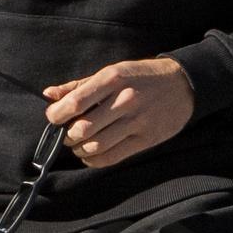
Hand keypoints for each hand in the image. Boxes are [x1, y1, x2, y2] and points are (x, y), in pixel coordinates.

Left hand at [44, 58, 195, 167]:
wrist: (183, 85)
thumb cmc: (141, 76)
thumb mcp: (112, 72)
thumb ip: (79, 85)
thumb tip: (48, 94)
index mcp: (113, 79)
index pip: (76, 102)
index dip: (57, 115)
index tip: (54, 118)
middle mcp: (124, 100)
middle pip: (83, 129)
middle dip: (68, 135)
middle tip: (67, 133)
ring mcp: (137, 122)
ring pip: (96, 146)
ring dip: (79, 149)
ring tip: (78, 144)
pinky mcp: (145, 139)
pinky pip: (112, 157)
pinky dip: (94, 160)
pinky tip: (90, 154)